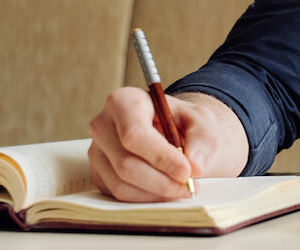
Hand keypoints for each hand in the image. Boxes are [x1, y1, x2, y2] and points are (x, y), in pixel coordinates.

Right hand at [88, 88, 249, 200]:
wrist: (170, 133)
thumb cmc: (181, 122)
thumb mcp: (200, 120)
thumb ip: (202, 138)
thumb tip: (195, 165)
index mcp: (124, 101)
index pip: (134, 134)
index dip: (160, 157)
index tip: (186, 171)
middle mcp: (103, 125)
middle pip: (125, 163)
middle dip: (161, 181)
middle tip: (189, 187)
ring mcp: (96, 151)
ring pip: (121, 183)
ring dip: (156, 193)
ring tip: (182, 189)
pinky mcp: (98, 174)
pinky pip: (119, 195)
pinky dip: (146, 199)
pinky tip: (165, 192)